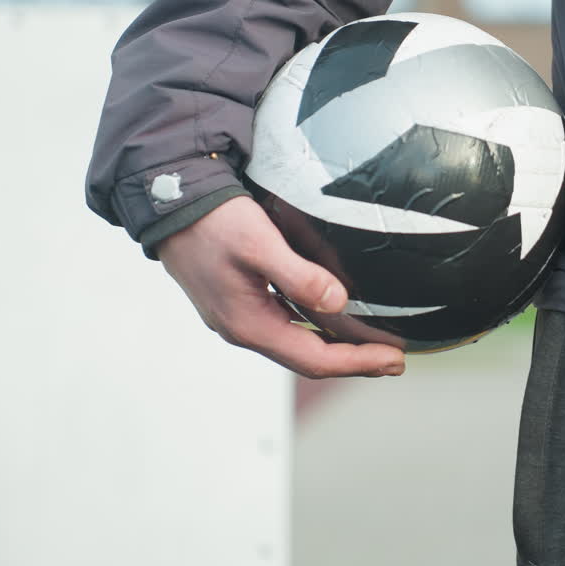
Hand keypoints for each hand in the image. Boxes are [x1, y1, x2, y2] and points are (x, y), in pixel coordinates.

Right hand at [156, 196, 405, 377]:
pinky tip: (333, 317)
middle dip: (353, 361)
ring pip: (298, 342)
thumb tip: (338, 303)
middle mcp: (244, 329)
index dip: (358, 363)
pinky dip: (316, 327)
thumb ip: (299, 276)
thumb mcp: (259, 243)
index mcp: (249, 325)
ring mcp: (239, 316)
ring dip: (336, 346)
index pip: (315, 360)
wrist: (169, 202)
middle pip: (308, 358)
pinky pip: (286, 323)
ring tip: (372, 344)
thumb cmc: (212, 221)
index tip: (395, 360)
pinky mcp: (239, 299)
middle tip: (394, 360)